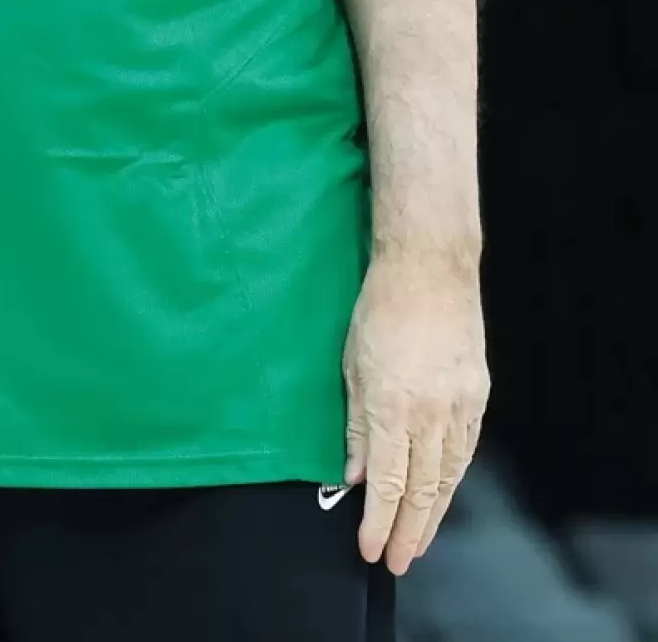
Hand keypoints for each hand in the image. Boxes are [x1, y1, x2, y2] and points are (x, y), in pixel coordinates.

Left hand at [343, 255, 489, 574]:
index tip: (369, 548)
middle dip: (408, 531)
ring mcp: (459, 405)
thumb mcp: (352, 365)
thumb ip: (356, 424)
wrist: (430, 268)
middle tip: (396, 561)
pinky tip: (444, 493)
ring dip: (434, 513)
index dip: (379, 522)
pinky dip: (453, 478)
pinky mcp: (477, 394)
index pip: (388, 483)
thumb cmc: (380, 308)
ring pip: (449, 476)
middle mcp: (431, 413)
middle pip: (423, 489)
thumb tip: (355, 473)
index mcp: (393, 405)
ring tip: (419, 539)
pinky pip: (466, 449)